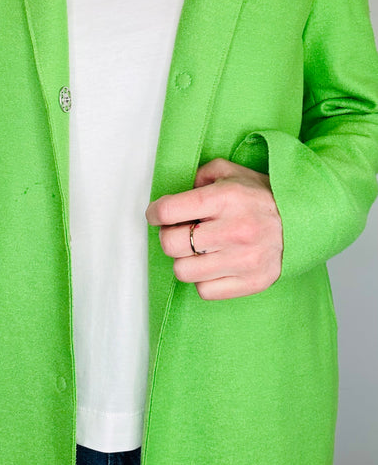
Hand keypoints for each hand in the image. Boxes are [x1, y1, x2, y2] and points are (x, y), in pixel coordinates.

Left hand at [145, 157, 282, 299]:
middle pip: (171, 244)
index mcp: (227, 198)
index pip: (169, 211)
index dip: (155, 213)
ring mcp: (244, 259)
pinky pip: (205, 290)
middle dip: (169, 236)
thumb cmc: (262, 196)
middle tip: (178, 232)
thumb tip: (176, 194)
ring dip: (185, 260)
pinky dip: (203, 279)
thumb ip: (200, 175)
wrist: (308, 219)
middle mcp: (235, 230)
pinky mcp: (252, 282)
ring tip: (197, 250)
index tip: (157, 214)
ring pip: (183, 271)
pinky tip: (213, 264)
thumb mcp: (232, 173)